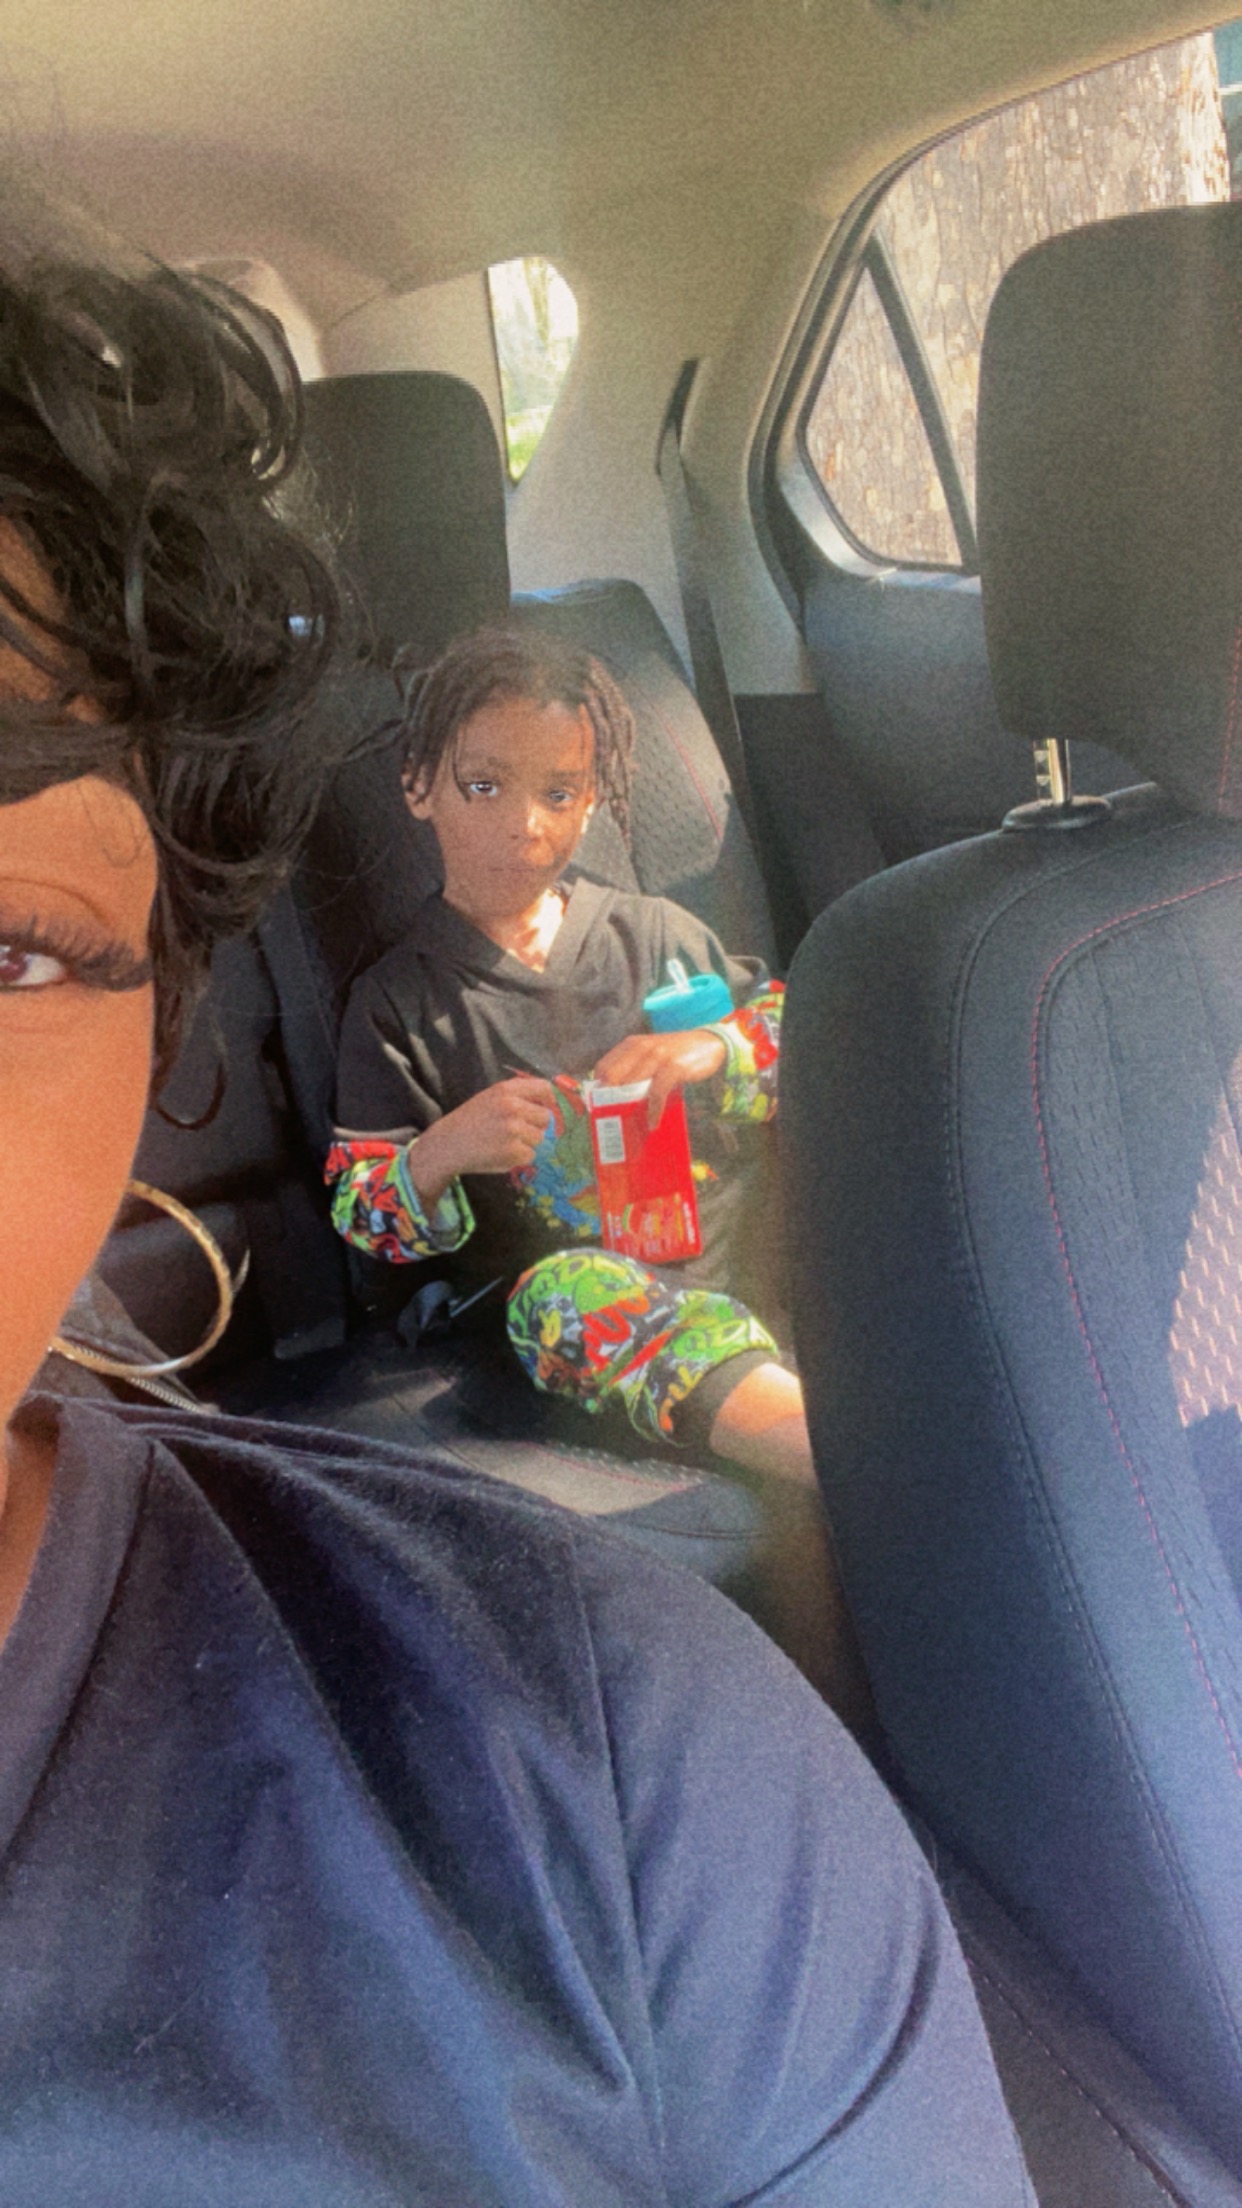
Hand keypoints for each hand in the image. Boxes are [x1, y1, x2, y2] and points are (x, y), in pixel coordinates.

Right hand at [406, 1076, 555, 1207]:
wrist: (448, 1144)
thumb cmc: (471, 1120)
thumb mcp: (491, 1097)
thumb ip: (517, 1096)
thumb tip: (550, 1103)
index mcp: (507, 1090)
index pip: (544, 1088)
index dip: (549, 1100)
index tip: (545, 1108)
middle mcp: (512, 1107)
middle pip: (545, 1118)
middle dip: (535, 1126)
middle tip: (515, 1132)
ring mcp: (514, 1130)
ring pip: (539, 1138)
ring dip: (527, 1143)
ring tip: (504, 1142)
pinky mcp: (514, 1151)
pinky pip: (530, 1155)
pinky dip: (519, 1158)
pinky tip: (501, 1153)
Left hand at [592, 1028, 725, 1125]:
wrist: (708, 1043)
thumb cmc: (675, 1054)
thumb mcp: (651, 1053)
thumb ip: (635, 1067)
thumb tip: (615, 1097)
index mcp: (632, 1044)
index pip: (603, 1066)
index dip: (597, 1088)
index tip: (598, 1106)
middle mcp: (642, 1047)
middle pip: (613, 1078)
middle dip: (608, 1100)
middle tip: (611, 1120)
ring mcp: (658, 1056)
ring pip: (631, 1086)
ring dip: (628, 1109)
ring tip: (628, 1126)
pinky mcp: (674, 1067)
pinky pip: (657, 1093)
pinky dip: (653, 1111)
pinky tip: (652, 1122)